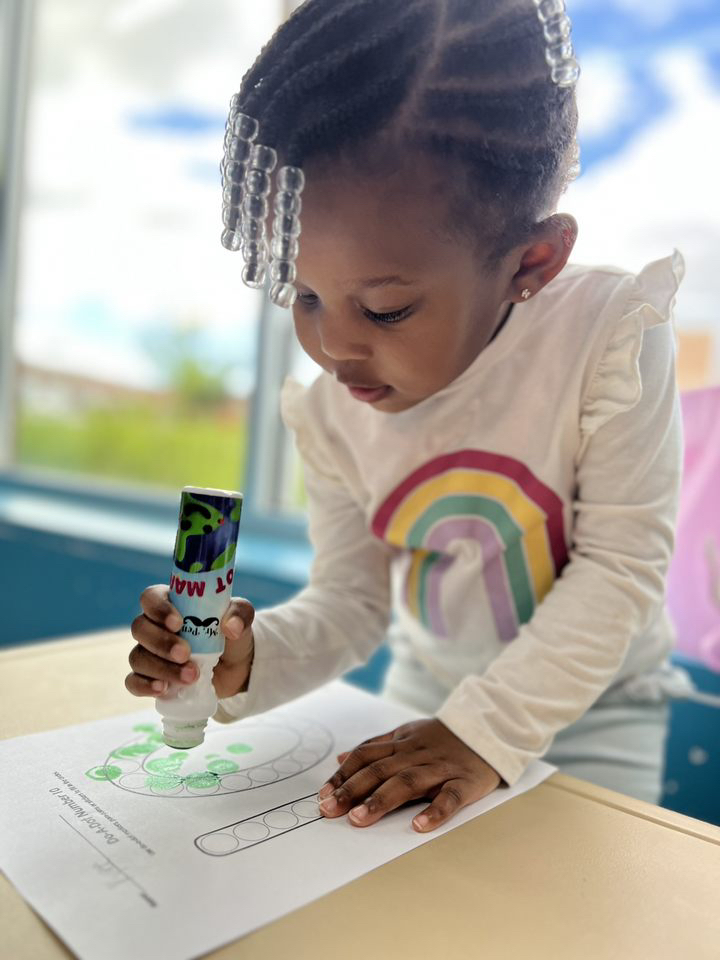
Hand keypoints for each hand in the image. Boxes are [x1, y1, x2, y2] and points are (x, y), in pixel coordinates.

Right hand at [126, 584, 254, 698]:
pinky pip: (133, 682)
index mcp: (171, 604)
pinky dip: (144, 686)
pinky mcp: (151, 678)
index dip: (159, 609)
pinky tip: (163, 689)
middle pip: (140, 629)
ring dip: (162, 668)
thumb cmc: (232, 633)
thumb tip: (231, 627)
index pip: (150, 598)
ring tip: (191, 677)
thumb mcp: (242, 618)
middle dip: (161, 643)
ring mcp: (149, 653)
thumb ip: (240, 614)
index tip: (178, 623)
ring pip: (138, 657)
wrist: (237, 666)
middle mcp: (154, 626)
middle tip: (186, 654)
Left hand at [317, 718, 500, 831]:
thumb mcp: (406, 733)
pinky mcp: (464, 782)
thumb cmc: (443, 737)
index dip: (342, 776)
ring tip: (360, 819)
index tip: (323, 796)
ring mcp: (440, 768)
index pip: (364, 757)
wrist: (489, 727)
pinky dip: (434, 812)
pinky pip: (449, 797)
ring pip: (407, 782)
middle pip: (379, 771)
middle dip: (352, 791)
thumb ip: (375, 747)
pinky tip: (418, 826)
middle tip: (330, 811)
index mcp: (401, 744)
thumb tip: (341, 758)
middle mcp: (416, 754)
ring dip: (381, 800)